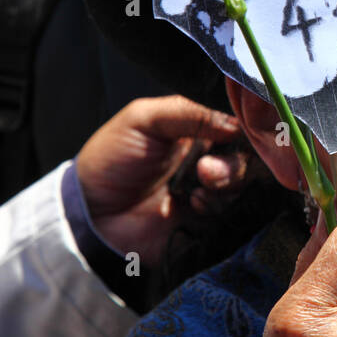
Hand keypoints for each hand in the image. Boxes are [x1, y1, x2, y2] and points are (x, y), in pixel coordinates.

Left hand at [75, 95, 242, 268]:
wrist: (91, 217)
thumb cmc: (112, 161)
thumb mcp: (143, 120)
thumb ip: (189, 113)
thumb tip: (236, 123)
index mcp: (196, 131)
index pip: (236, 125)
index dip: (243, 128)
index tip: (240, 132)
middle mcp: (208, 160)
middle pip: (246, 157)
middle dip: (233, 163)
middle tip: (205, 169)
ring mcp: (208, 192)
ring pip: (242, 185)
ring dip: (226, 183)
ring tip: (198, 186)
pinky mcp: (206, 223)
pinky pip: (232, 214)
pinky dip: (217, 207)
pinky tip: (194, 205)